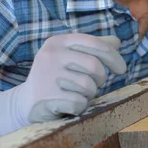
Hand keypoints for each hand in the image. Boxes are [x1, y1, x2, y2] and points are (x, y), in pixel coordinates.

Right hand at [0, 34, 126, 135]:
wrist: (26, 102)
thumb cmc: (56, 76)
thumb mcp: (70, 56)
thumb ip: (93, 47)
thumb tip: (117, 42)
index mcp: (58, 41)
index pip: (95, 44)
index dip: (113, 57)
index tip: (121, 69)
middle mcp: (51, 55)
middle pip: (94, 66)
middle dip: (100, 79)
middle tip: (94, 84)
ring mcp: (47, 76)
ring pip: (88, 86)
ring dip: (89, 94)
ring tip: (77, 93)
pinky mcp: (46, 97)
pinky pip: (79, 103)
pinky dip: (79, 106)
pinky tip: (68, 104)